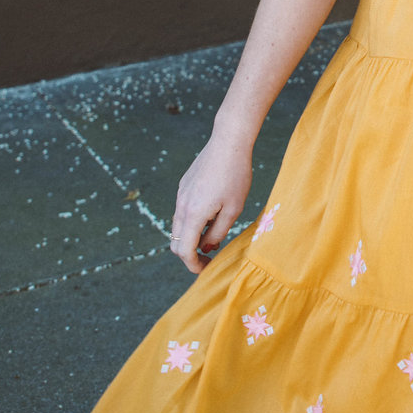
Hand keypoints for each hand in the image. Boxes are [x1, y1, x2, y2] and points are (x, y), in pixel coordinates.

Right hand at [169, 124, 252, 274]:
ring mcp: (181, 194)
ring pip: (179, 225)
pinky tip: (212, 215)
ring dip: (191, 236)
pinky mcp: (184, 185)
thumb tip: (206, 247)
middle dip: (190, 254)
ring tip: (214, 235)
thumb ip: (218, 233)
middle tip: (210, 257)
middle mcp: (181, 205)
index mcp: (193, 214)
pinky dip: (192, 221)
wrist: (228, 142)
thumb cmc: (236, 176)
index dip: (193, 265)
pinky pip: (183, 210)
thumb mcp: (233, 209)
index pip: (184, 250)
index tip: (206, 270)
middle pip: (176, 241)